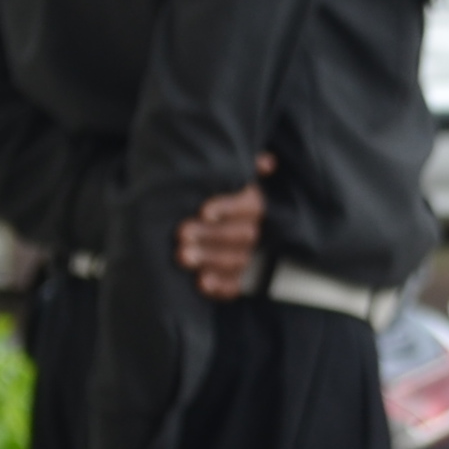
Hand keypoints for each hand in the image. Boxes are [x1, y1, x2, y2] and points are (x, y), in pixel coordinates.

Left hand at [175, 155, 274, 300]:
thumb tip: (267, 161)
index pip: (249, 205)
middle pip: (242, 235)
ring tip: (183, 256)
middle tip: (181, 234)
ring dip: (211, 259)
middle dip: (211, 236)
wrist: (185, 218)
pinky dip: (221, 287)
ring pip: (237, 260)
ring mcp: (246, 256)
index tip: (203, 211)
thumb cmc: (203, 191)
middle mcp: (253, 230)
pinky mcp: (234, 278)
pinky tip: (203, 284)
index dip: (227, 208)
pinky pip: (235, 286)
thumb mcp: (219, 173)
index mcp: (252, 203)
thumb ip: (241, 166)